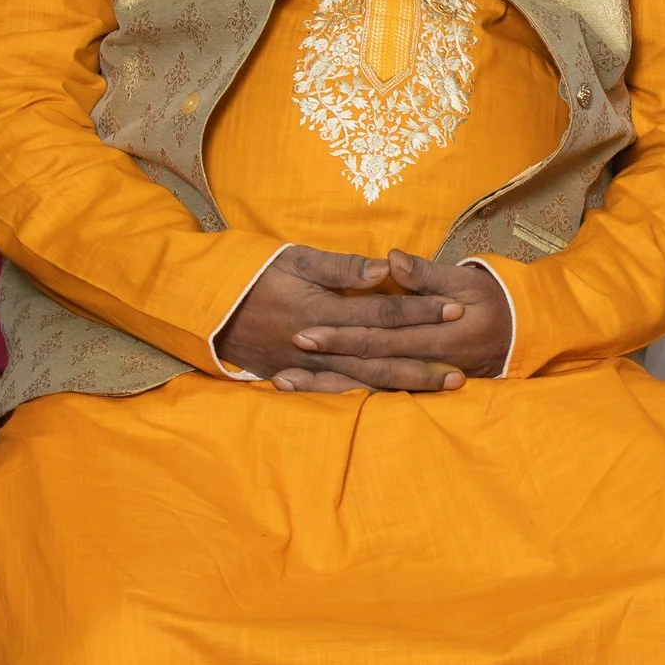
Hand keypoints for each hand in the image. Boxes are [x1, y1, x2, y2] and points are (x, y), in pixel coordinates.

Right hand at [214, 245, 474, 393]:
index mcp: (323, 311)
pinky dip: (364, 401)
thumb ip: (342, 268)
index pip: (382, 313)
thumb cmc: (253, 273)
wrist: (203, 305)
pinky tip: (392, 405)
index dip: (421, 311)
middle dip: (422, 364)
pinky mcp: (293, 379)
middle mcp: (318, 346)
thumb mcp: (295, 258)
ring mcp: (305, 368)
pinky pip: (335, 395)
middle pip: (379, 357)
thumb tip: (385, 269)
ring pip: (362, 382)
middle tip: (461, 373)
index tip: (456, 308)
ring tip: (438, 390)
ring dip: (402, 387)